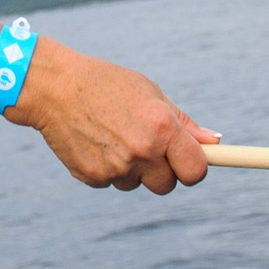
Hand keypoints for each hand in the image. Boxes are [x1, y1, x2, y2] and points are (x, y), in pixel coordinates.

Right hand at [10, 39, 217, 192]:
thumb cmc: (107, 84)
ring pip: (137, 183)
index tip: (188, 162)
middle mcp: (142, 151)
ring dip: (132, 168)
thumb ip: (183, 123)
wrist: (54, 87)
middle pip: (168, 184)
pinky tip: (95, 141)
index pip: (196, 171)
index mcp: (162, 127)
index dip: (194, 168)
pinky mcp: (93, 177)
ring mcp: (116, 168)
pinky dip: (107, 168)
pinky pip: (112, 182)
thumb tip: (214, 142)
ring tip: (112, 135)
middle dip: (162, 170)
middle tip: (144, 144)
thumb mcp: (150, 93)